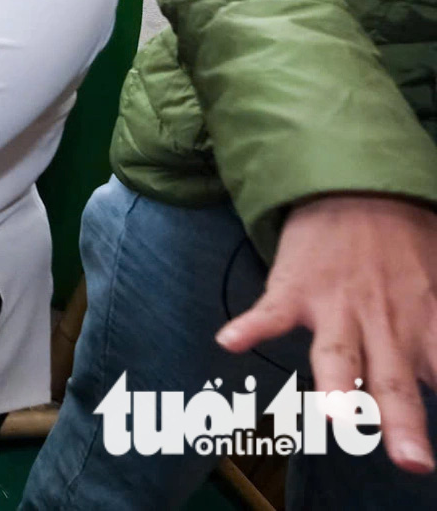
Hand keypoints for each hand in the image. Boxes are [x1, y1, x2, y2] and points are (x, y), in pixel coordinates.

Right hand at [218, 195, 436, 472]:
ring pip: (337, 356)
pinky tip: (230, 342)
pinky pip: (269, 313)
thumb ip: (436, 333)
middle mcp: (383, 323)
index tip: (434, 454)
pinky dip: (248, 328)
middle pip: (394, 381)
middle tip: (413, 461)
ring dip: (335, 387)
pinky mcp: (293, 290)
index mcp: (425, 323)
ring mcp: (335, 308)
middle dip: (403, 423)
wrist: (356, 185)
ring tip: (333, 416)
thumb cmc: (405, 239)